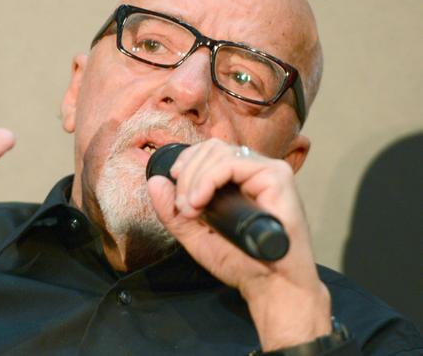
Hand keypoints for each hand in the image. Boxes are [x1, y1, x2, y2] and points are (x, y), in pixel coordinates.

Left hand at [147, 138, 329, 350]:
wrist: (271, 285)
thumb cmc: (241, 262)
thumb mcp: (195, 235)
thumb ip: (172, 211)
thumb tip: (155, 181)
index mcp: (239, 179)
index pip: (208, 150)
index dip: (186, 163)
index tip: (177, 194)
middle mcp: (254, 170)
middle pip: (211, 147)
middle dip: (187, 174)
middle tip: (184, 208)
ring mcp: (267, 171)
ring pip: (219, 152)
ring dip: (194, 179)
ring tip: (193, 209)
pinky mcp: (277, 177)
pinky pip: (234, 164)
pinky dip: (209, 179)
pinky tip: (200, 201)